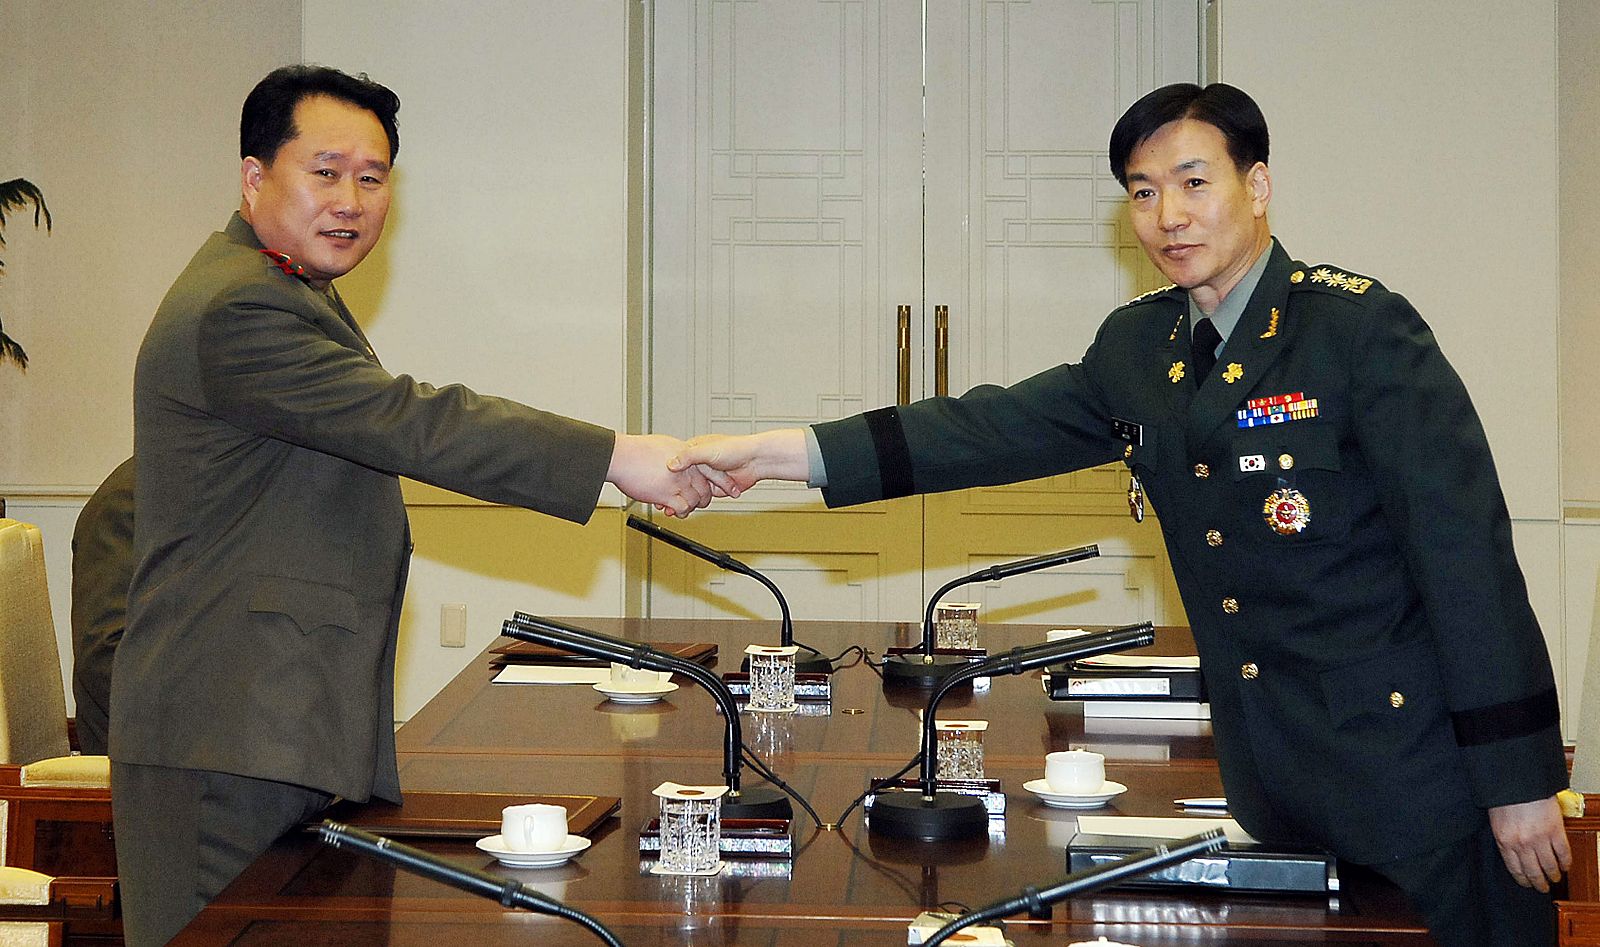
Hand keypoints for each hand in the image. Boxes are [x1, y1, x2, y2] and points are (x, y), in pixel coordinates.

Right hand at [607, 434, 713, 517]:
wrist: (622, 456)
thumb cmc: (636, 450)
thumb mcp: (663, 445)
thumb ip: (675, 455)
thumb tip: (678, 460)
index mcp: (686, 455)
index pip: (709, 471)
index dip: (717, 482)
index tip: (718, 489)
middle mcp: (685, 469)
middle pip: (705, 488)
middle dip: (704, 499)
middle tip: (700, 503)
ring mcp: (678, 482)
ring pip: (695, 500)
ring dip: (691, 507)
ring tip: (685, 509)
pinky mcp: (667, 494)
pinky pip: (682, 508)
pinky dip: (681, 512)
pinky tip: (675, 511)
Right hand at [668, 430, 809, 495]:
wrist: (756, 460)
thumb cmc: (734, 448)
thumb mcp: (707, 451)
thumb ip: (688, 457)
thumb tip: (670, 464)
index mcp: (693, 451)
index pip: (674, 465)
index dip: (665, 476)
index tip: (654, 484)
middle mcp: (698, 464)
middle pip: (679, 481)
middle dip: (670, 492)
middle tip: (660, 502)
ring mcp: (707, 477)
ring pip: (689, 491)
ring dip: (681, 500)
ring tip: (668, 509)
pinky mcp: (715, 489)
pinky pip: (701, 498)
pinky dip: (694, 504)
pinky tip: (684, 510)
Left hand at [1488, 795, 1570, 891]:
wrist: (1518, 780)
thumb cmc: (1504, 796)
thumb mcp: (1496, 820)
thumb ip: (1504, 837)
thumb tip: (1512, 851)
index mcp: (1504, 841)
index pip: (1515, 869)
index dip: (1523, 880)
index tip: (1527, 884)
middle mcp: (1521, 844)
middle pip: (1533, 872)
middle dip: (1539, 883)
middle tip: (1543, 887)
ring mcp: (1539, 839)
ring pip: (1549, 866)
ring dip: (1553, 875)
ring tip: (1555, 878)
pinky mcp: (1555, 831)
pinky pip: (1563, 853)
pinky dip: (1566, 862)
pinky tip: (1565, 866)